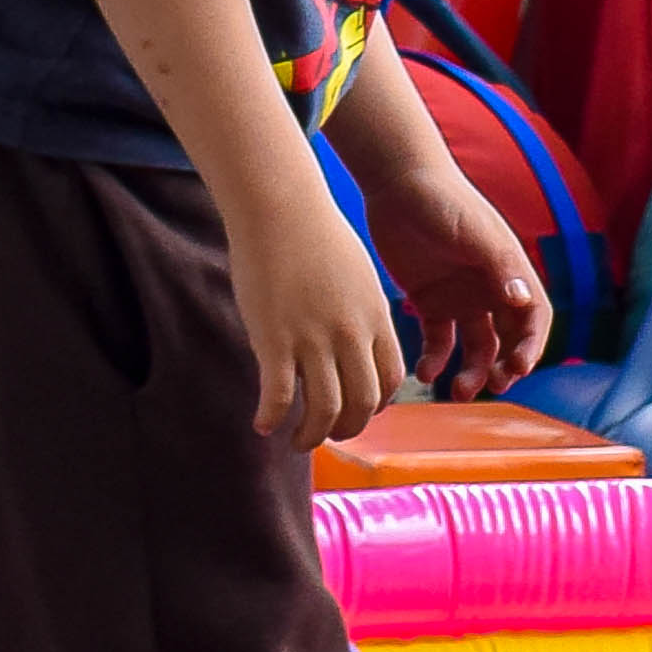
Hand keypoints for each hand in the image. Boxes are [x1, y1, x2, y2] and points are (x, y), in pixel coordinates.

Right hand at [224, 175, 415, 446]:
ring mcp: (314, 340)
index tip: (357, 412)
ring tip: (297, 442)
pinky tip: (262, 425)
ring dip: (311, 435)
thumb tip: (353, 343)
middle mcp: (351, 335)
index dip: (375, 405)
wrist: (282, 209)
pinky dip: (272, 418)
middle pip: (362, 403)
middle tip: (327, 436)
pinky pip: (280, 395)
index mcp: (376, 319)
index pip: (389, 381)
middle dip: (347, 429)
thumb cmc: (316, 237)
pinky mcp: (275, 339)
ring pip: (324, 409)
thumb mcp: (357, 277)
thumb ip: (361, 315)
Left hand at [358, 159, 554, 399]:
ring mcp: (460, 297)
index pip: (533, 318)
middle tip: (491, 387)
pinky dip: (435, 360)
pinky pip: (438, 341)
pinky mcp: (429, 300)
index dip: (531, 346)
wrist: (398, 183)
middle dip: (504, 367)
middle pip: (508, 339)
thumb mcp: (477, 233)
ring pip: (475, 347)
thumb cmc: (445, 201)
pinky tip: (424, 372)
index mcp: (510, 272)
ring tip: (457, 390)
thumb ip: (501, 267)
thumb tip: (523, 302)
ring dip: (472, 372)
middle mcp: (490, 289)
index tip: (517, 369)